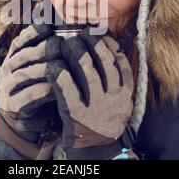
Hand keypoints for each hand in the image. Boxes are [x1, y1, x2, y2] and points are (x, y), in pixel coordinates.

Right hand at [0, 23, 62, 158]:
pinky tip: (55, 87)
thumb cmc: (37, 87)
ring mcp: (7, 87)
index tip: (49, 26)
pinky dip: (41, 91)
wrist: (21, 120)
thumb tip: (67, 29)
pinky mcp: (11, 105)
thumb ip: (48, 51)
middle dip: (43, 48)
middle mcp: (8, 69)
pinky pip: (26, 96)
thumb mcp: (39, 66)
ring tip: (61, 64)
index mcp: (14, 56)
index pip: (21, 40)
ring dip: (43, 68)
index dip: (34, 32)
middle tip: (61, 44)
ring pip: (23, 74)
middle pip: (24, 55)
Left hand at [47, 26, 134, 158]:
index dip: (106, 42)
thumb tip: (110, 42)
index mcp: (124, 90)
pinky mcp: (77, 114)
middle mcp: (113, 96)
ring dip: (75, 53)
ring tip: (65, 42)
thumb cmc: (105, 114)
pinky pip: (68, 89)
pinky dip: (60, 75)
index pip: (119, 60)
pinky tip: (53, 66)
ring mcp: (96, 105)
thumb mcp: (119, 96)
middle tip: (78, 33)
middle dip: (90, 42)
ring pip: (87, 72)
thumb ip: (117, 74)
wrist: (97, 147)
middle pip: (103, 62)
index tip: (96, 31)